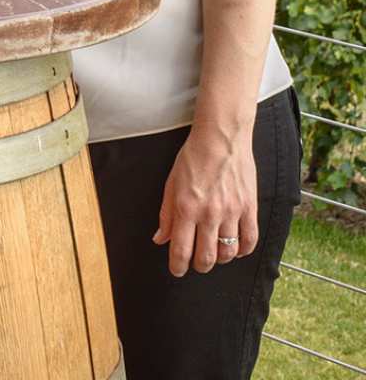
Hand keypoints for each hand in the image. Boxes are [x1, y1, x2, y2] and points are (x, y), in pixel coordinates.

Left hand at [152, 131, 257, 276]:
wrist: (221, 139)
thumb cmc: (192, 158)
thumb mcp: (170, 184)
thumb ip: (166, 214)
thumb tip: (160, 239)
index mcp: (186, 208)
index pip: (181, 249)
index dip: (178, 266)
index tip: (177, 271)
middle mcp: (210, 213)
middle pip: (207, 256)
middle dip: (199, 265)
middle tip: (195, 264)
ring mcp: (232, 212)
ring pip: (228, 252)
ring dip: (220, 259)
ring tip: (214, 254)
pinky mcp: (250, 208)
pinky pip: (250, 240)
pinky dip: (242, 251)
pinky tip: (235, 249)